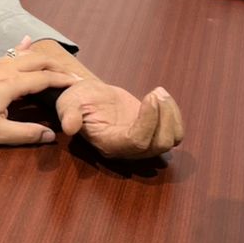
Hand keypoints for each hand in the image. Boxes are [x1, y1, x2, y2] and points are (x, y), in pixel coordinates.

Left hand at [0, 46, 80, 145]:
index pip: (44, 78)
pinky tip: (28, 41)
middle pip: (39, 61)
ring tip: (59, 67)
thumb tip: (51, 135)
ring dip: (44, 59)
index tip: (78, 84)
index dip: (63, 81)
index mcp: (10, 84)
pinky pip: (12, 53)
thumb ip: (25, 133)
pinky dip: (25, 49)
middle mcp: (6, 68)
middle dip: (58, 67)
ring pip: (26, 55)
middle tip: (73, 76)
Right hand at [56, 80, 184, 159]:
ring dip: (171, 114)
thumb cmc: (77, 101)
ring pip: (171, 140)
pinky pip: (175, 132)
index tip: (151, 96)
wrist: (88, 99)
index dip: (148, 121)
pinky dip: (174, 113)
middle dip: (164, 117)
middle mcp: (129, 151)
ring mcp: (144, 144)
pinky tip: (162, 96)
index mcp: (110, 145)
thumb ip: (69, 115)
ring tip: (159, 91)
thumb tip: (69, 127)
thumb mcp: (68, 104)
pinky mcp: (153, 134)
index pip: (137, 142)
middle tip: (156, 92)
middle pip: (160, 144)